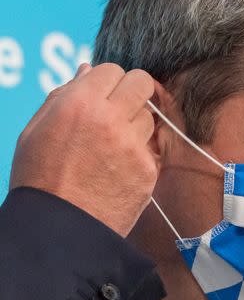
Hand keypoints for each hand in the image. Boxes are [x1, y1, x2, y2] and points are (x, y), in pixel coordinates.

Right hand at [10, 63, 157, 236]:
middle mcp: (111, 119)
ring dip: (135, 125)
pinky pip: (152, 149)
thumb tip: (86, 71)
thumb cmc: (40, 178)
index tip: (102, 96)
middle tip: (120, 109)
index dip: (107, 82)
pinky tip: (117, 169)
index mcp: (79, 103)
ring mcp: (133, 145)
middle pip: (142, 83)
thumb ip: (63, 96)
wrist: (57, 229)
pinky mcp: (148, 169)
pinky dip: (139, 154)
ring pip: (149, 117)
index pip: (113, 70)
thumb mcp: (36, 131)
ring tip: (111, 147)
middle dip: (132, 92)